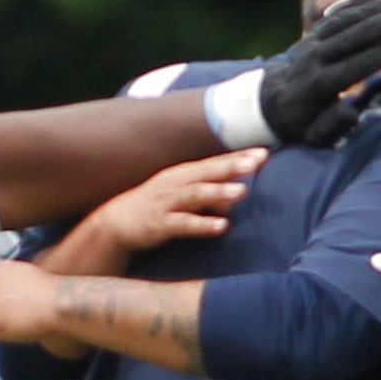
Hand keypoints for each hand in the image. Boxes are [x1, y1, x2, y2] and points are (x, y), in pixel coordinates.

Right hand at [79, 150, 265, 257]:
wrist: (115, 222)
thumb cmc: (156, 207)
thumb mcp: (184, 195)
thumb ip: (210, 195)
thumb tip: (234, 196)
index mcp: (184, 173)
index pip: (215, 162)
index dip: (239, 157)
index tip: (264, 152)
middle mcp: (176, 183)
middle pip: (208, 172)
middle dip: (232, 166)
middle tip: (258, 161)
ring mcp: (167, 203)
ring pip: (196, 194)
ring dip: (219, 192)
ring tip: (242, 191)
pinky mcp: (160, 224)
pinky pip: (184, 224)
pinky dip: (203, 225)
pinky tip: (222, 227)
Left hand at [258, 0, 380, 145]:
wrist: (271, 103)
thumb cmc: (301, 123)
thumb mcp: (314, 135)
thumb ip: (333, 125)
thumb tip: (350, 110)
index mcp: (316, 87)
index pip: (347, 69)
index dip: (371, 57)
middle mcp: (312, 62)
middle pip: (343, 40)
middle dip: (369, 28)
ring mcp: (310, 46)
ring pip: (339, 24)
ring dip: (364, 11)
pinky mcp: (311, 36)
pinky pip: (332, 17)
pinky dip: (352, 5)